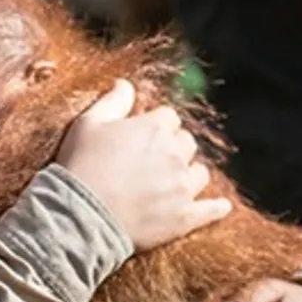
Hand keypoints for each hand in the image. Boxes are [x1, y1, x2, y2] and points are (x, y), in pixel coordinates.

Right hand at [56, 79, 231, 251]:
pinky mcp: (184, 217)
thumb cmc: (81, 165)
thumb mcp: (89, 123)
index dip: (155, 126)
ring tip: (175, 181)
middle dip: (173, 148)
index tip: (142, 136)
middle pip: (187, 143)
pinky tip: (221, 206)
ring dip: (189, 174)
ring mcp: (182, 187)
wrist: (80, 216)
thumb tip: (125, 84)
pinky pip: (209, 210)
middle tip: (153, 160)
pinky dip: (216, 208)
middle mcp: (175, 154)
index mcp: (155, 127)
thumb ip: (112, 101)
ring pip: (200, 173)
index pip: (169, 117)